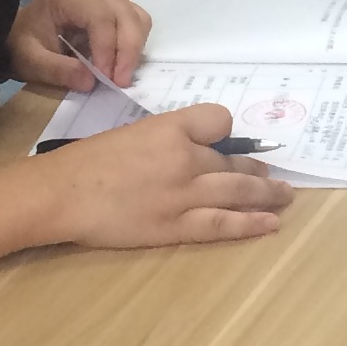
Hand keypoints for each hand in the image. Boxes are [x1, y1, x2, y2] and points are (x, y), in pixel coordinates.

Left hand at [12, 0, 149, 89]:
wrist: (21, 32)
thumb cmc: (23, 43)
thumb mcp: (29, 60)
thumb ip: (57, 70)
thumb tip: (91, 82)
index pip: (100, 17)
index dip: (107, 48)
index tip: (104, 78)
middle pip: (126, 15)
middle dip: (128, 51)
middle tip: (120, 83)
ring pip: (137, 18)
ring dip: (135, 48)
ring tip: (121, 76)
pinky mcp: (115, 9)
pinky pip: (137, 22)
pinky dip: (136, 44)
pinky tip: (122, 64)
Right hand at [36, 105, 292, 249]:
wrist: (62, 193)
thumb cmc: (89, 161)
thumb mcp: (133, 133)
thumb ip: (167, 136)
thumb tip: (195, 146)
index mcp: (170, 128)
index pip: (219, 120)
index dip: (225, 131)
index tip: (226, 142)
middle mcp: (185, 157)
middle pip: (234, 161)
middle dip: (256, 168)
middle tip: (272, 174)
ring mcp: (183, 194)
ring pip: (238, 190)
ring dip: (266, 193)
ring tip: (284, 196)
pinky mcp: (177, 226)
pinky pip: (224, 223)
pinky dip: (251, 223)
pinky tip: (271, 223)